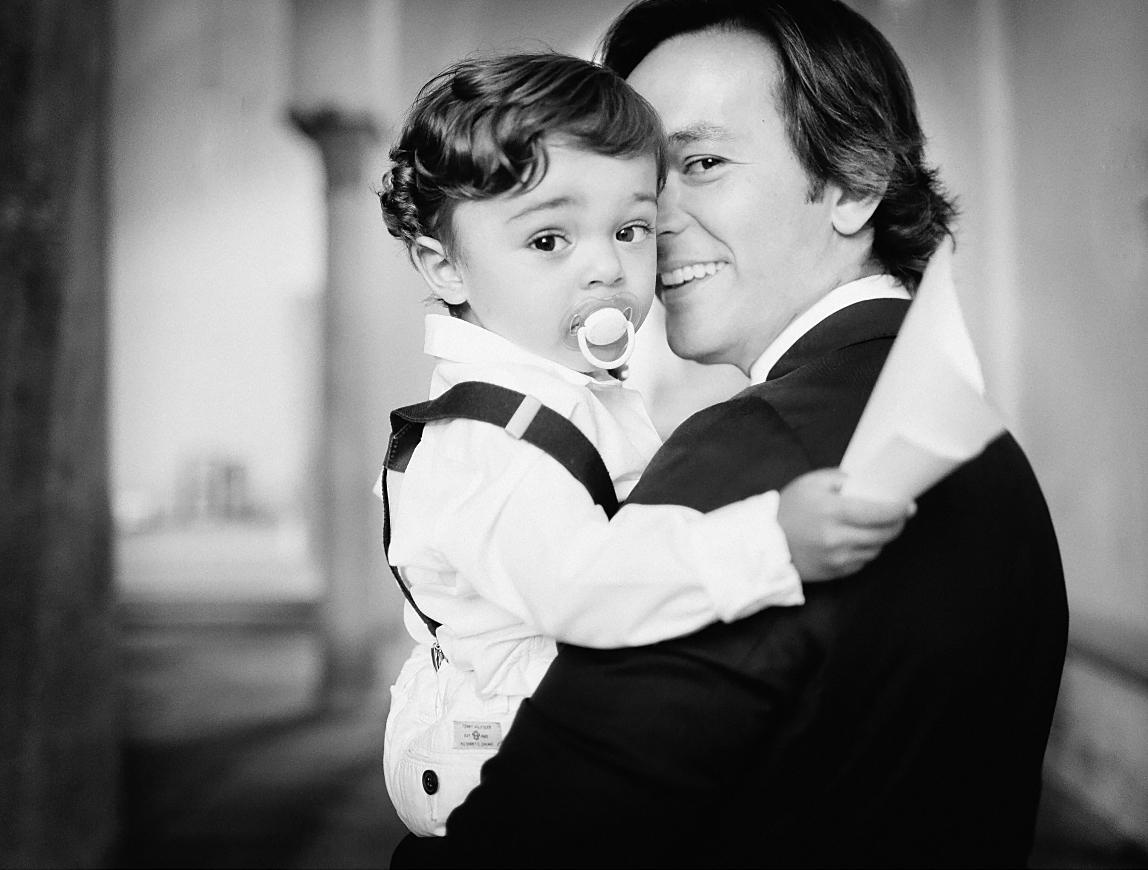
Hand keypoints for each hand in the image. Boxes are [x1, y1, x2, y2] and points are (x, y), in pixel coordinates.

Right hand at [778, 468, 913, 581]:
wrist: (765, 542)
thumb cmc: (789, 508)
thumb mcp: (811, 483)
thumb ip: (841, 479)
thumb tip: (868, 483)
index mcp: (832, 511)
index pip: (879, 512)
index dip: (899, 509)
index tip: (908, 505)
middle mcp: (837, 538)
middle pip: (884, 534)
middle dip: (897, 524)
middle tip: (901, 515)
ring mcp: (837, 558)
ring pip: (875, 549)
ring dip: (882, 538)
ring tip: (877, 526)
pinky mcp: (835, 572)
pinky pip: (862, 562)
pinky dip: (865, 551)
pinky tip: (857, 540)